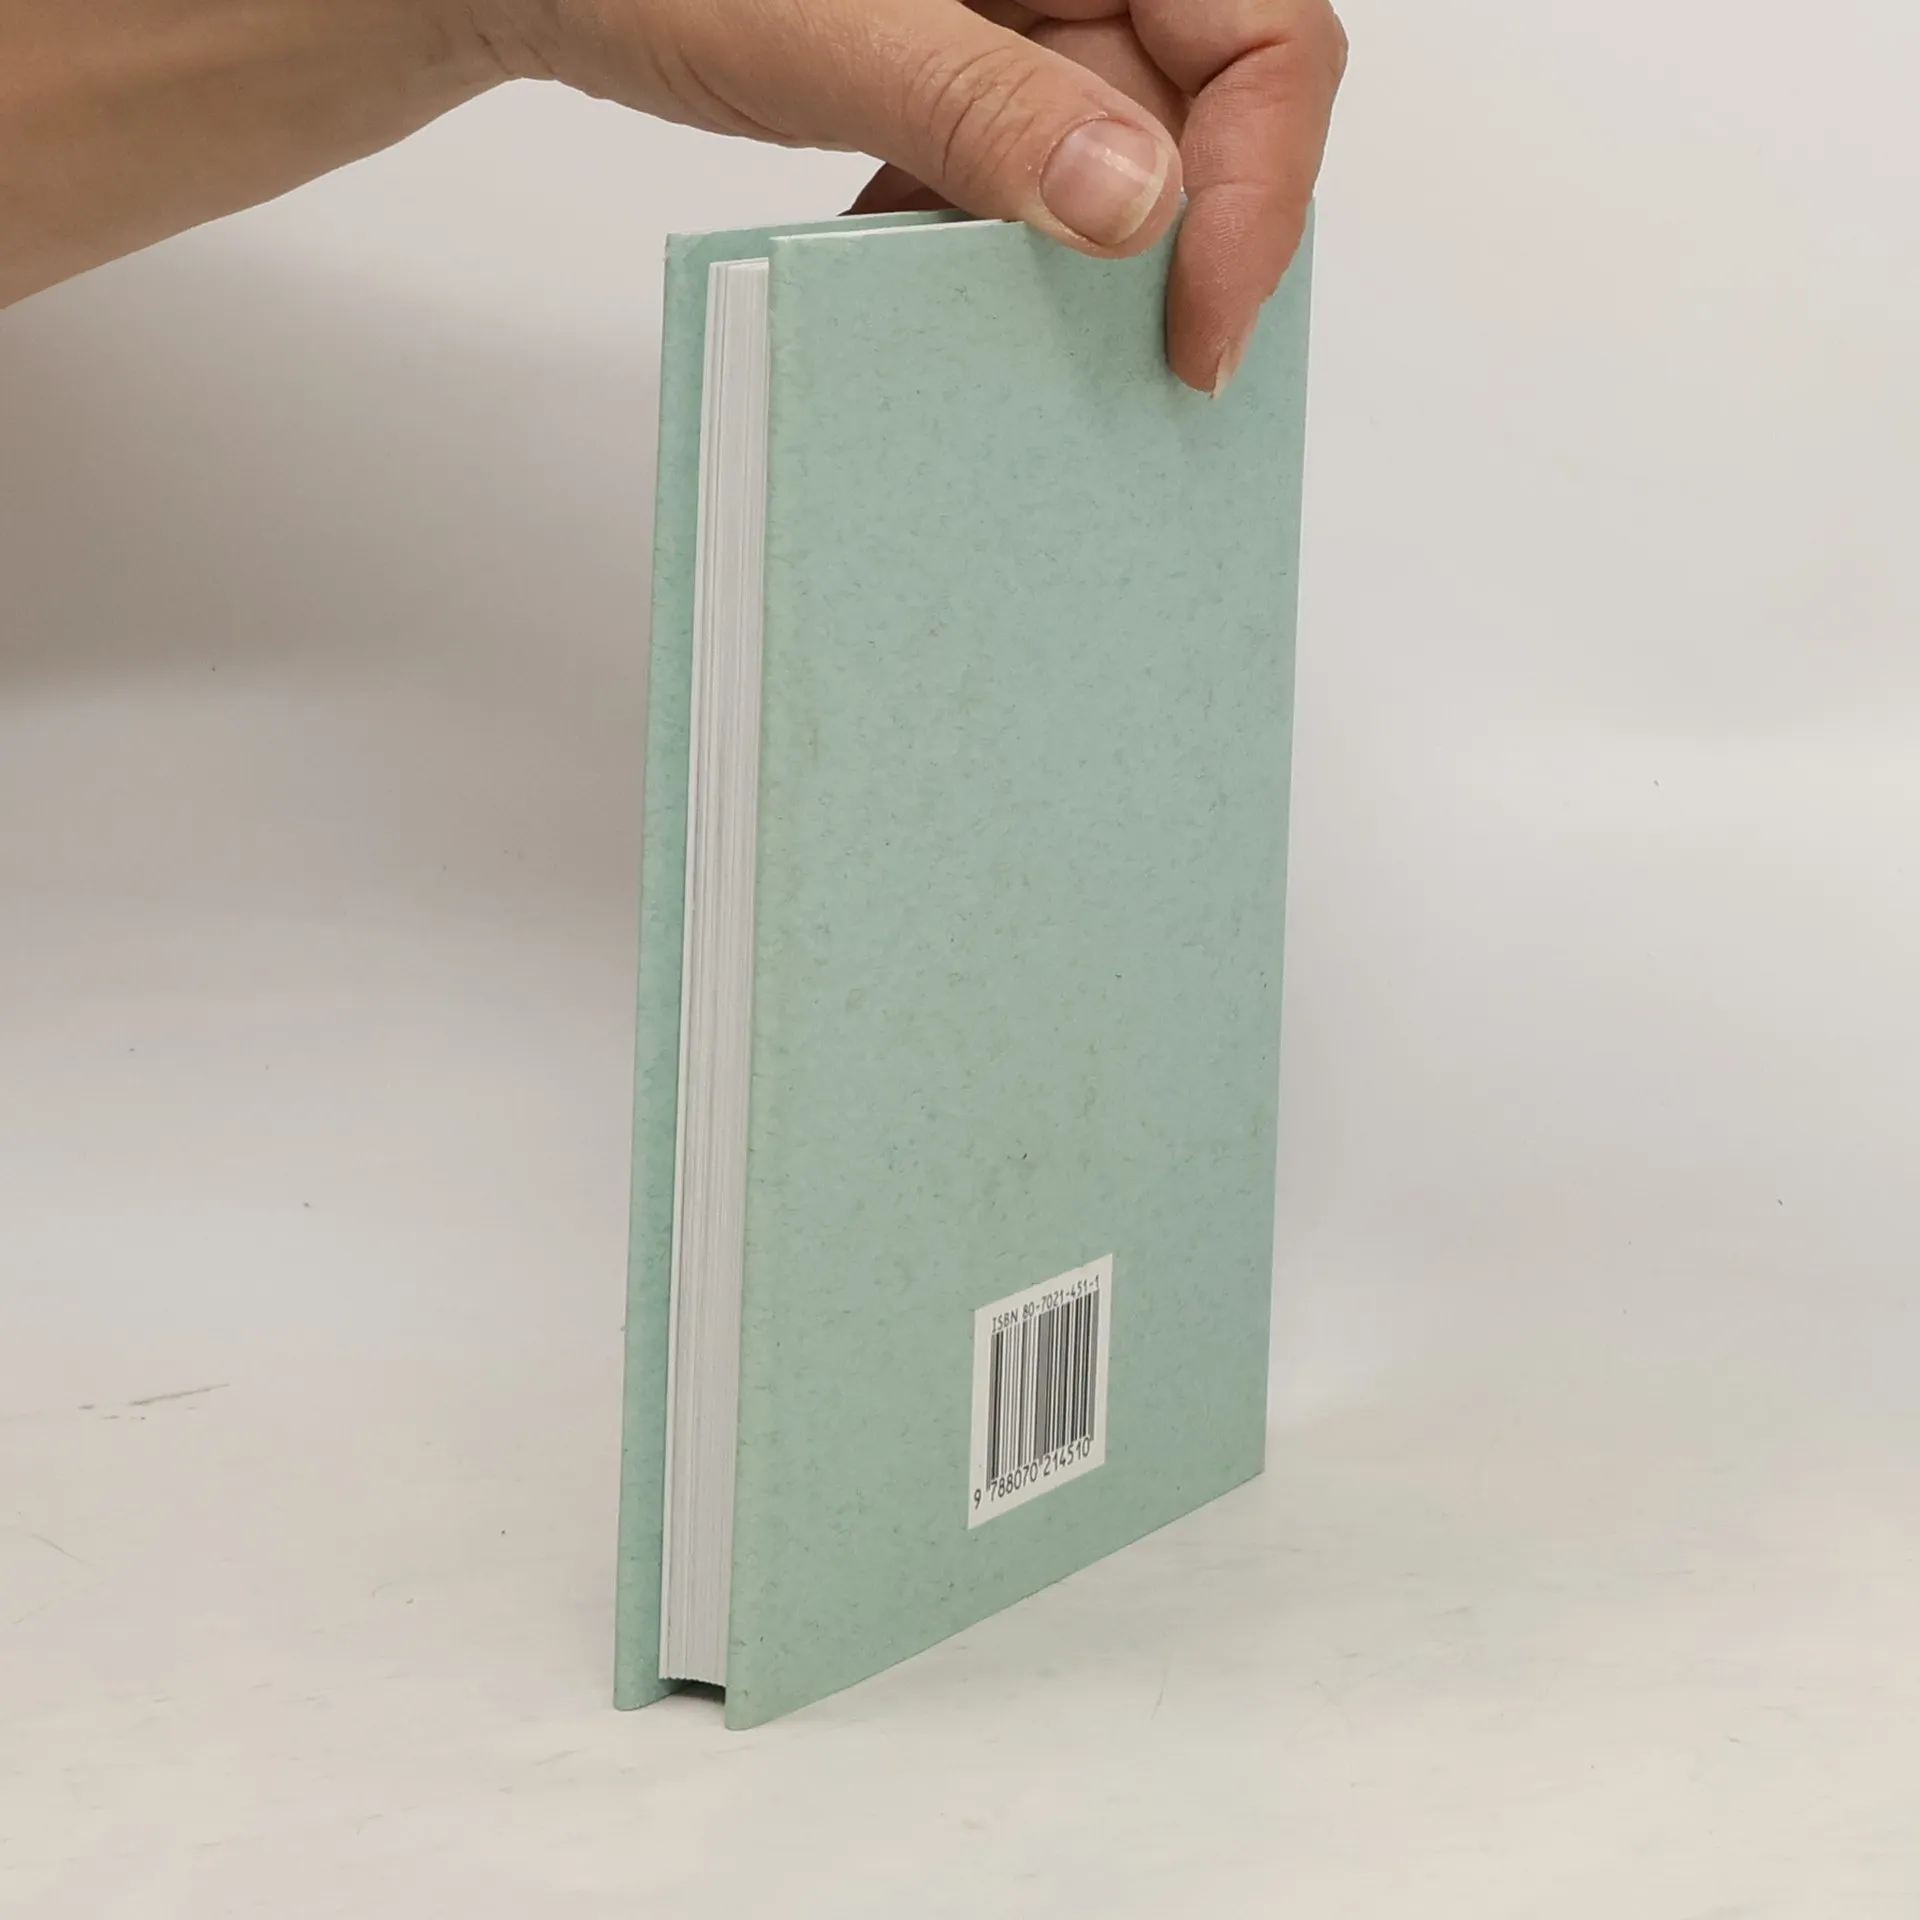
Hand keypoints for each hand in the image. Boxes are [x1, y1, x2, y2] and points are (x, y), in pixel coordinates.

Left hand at [493, 0, 1346, 390]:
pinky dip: (988, 245)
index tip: (1198, 333)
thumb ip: (985, 107)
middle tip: (1133, 381)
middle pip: (1204, 112)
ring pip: (1117, 161)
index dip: (1258, 191)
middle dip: (1171, 250)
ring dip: (1072, 267)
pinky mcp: (966, 73)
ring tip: (1023, 354)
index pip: (1267, 35)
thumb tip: (1139, 209)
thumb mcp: (829, 28)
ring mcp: (1022, 16)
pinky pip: (1026, 174)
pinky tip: (925, 282)